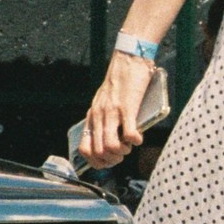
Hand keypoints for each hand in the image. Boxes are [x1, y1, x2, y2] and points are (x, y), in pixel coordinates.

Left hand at [79, 49, 157, 167]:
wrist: (127, 61)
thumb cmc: (120, 82)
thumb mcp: (105, 103)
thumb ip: (106, 119)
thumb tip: (112, 138)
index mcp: (91, 117)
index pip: (84, 149)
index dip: (96, 161)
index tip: (109, 161)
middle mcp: (98, 117)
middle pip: (98, 152)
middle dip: (112, 159)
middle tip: (123, 154)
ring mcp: (112, 113)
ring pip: (111, 146)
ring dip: (123, 152)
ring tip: (130, 146)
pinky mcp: (127, 108)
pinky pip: (128, 134)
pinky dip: (135, 141)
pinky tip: (138, 138)